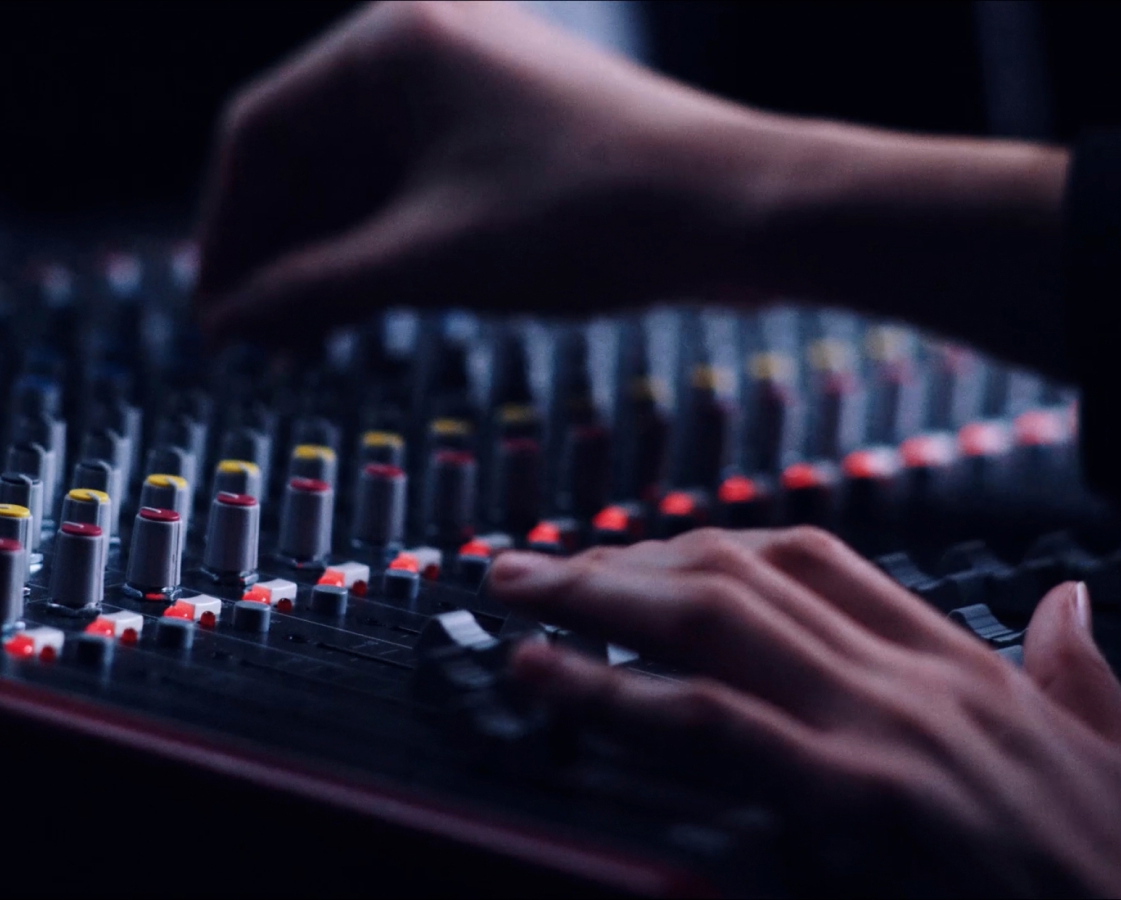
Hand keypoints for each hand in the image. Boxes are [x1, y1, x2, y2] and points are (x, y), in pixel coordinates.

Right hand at [195, 1, 1068, 377]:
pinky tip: (361, 304)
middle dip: (276, 250)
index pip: (258, 136)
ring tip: (300, 337)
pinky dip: (380, 242)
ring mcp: (470, 80)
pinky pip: (413, 180)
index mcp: (388, 44)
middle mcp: (423, 42)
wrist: (738, 211)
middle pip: (305, 154)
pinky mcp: (507, 124)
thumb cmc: (588, 216)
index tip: (214, 316)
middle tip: (255, 339)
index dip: (225, 234)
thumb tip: (230, 321)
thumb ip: (312, 287)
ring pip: (359, 173)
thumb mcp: (426, 258)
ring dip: (325, 254)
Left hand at [488, 528, 1120, 895]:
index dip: (701, 547)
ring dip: (593, 598)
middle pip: (736, 573)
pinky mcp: (867, 804)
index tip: (630, 559)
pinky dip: (614, 693)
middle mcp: (916, 680)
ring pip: (712, 620)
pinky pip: (712, 724)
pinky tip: (544, 677)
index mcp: (962, 667)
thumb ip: (1081, 673)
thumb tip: (1067, 604)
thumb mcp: (1112, 754)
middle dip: (618, 561)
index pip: (812, 561)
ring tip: (510, 594)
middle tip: (528, 566)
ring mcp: (888, 733)